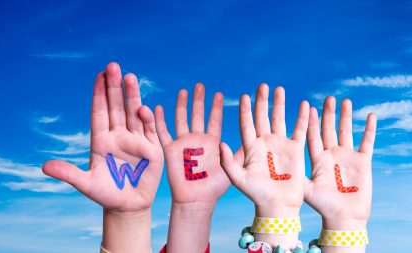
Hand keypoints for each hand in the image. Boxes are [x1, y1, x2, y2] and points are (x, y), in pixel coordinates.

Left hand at [41, 62, 162, 252]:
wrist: (128, 206)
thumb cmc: (105, 194)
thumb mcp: (85, 184)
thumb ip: (68, 174)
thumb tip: (44, 167)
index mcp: (100, 140)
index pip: (99, 112)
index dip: (99, 94)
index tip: (98, 76)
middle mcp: (118, 136)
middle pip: (116, 107)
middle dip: (114, 87)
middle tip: (113, 66)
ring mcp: (135, 140)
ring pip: (133, 113)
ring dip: (132, 96)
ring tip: (130, 77)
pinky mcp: (151, 148)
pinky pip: (149, 129)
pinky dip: (147, 119)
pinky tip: (143, 108)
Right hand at [155, 83, 229, 205]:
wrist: (197, 200)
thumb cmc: (215, 187)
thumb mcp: (232, 167)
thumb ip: (239, 152)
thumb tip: (254, 138)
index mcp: (212, 142)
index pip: (214, 120)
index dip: (215, 107)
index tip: (218, 93)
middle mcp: (197, 140)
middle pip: (197, 115)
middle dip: (198, 100)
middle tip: (200, 85)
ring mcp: (183, 144)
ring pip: (181, 120)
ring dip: (181, 105)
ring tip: (183, 91)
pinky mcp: (170, 150)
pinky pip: (163, 133)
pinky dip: (159, 121)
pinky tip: (157, 108)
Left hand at [219, 84, 308, 216]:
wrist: (278, 206)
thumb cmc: (257, 195)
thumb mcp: (238, 179)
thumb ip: (228, 162)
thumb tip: (220, 143)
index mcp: (250, 148)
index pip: (246, 124)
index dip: (245, 110)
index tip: (245, 95)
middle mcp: (265, 143)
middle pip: (262, 117)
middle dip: (262, 101)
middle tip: (263, 85)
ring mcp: (280, 145)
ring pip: (280, 119)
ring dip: (279, 104)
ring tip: (279, 89)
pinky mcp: (295, 150)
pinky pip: (299, 130)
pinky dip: (302, 118)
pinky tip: (304, 105)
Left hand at [304, 96, 376, 229]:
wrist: (345, 218)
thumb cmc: (323, 208)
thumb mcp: (304, 190)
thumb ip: (295, 176)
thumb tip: (266, 161)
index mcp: (316, 160)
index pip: (311, 135)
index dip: (309, 121)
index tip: (307, 107)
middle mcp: (331, 155)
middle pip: (328, 129)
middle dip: (328, 114)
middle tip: (328, 98)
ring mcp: (347, 157)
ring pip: (346, 131)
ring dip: (345, 116)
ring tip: (345, 101)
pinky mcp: (363, 162)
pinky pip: (367, 142)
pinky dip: (369, 129)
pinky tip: (370, 116)